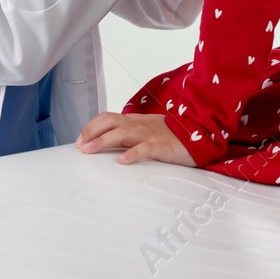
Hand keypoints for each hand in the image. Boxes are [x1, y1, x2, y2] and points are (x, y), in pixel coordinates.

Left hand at [76, 112, 195, 165]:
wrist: (200, 132)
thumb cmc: (172, 135)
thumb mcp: (147, 131)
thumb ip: (130, 135)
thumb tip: (108, 144)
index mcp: (135, 121)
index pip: (108, 117)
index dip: (91, 127)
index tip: (79, 140)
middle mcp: (139, 125)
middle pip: (109, 121)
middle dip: (91, 132)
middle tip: (80, 146)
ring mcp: (149, 134)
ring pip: (121, 134)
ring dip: (102, 141)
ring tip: (89, 151)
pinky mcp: (161, 146)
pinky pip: (144, 148)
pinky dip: (131, 154)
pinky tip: (121, 161)